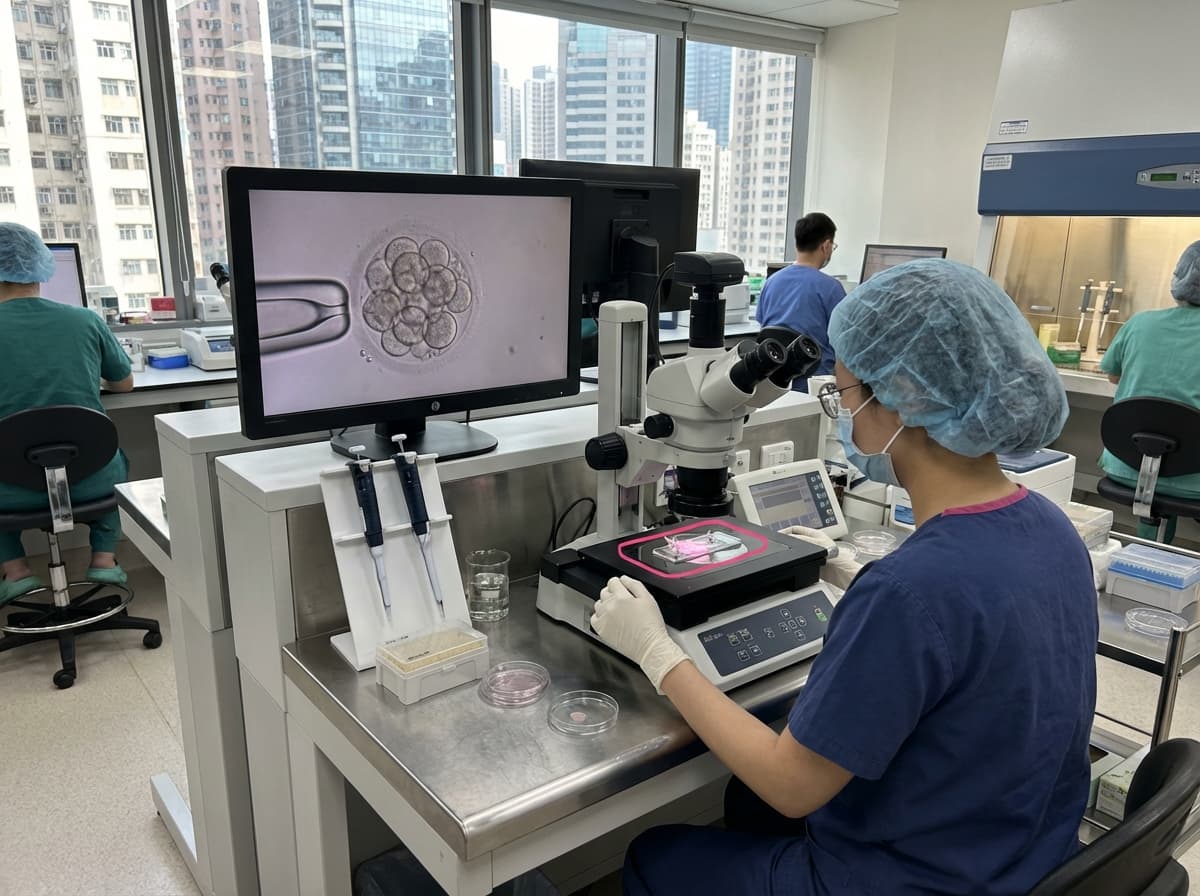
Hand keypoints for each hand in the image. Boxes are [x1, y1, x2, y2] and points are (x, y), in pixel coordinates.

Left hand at [591, 576, 688, 692]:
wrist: (649, 647)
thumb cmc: (651, 626)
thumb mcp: (649, 599)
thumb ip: (635, 585)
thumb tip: (624, 579)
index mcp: (622, 597)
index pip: (612, 582)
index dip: (619, 584)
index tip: (622, 589)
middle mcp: (610, 606)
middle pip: (604, 592)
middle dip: (613, 594)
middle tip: (623, 603)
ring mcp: (604, 618)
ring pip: (598, 604)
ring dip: (606, 605)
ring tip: (618, 613)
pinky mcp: (601, 630)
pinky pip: (594, 618)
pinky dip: (600, 617)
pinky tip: (610, 620)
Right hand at [780, 525, 862, 590]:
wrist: (839, 573)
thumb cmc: (834, 557)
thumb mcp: (813, 544)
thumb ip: (799, 539)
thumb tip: (787, 538)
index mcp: (814, 534)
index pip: (795, 529)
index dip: (785, 531)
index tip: (776, 536)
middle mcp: (813, 543)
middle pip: (795, 539)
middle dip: (786, 542)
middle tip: (778, 546)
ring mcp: (812, 554)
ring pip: (796, 551)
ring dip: (790, 552)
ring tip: (783, 555)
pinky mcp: (812, 564)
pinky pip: (799, 561)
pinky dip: (794, 562)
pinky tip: (791, 563)